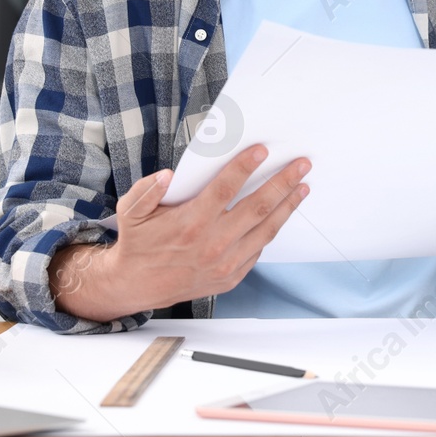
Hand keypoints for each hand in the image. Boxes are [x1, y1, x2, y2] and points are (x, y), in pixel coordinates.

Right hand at [50, 145, 309, 320]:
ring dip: (287, 206)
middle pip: (258, 206)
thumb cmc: (138, 243)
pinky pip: (258, 249)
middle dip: (283, 182)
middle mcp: (213, 243)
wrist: (137, 286)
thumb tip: (168, 175)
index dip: (245, 166)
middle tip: (302, 164)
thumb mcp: (132, 211)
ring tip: (303, 187)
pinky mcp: (231, 277)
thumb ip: (147, 189)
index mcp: (191, 222)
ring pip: (266, 229)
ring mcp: (225, 263)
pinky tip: (281, 214)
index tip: (262, 150)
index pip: (225, 188)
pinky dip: (271, 230)